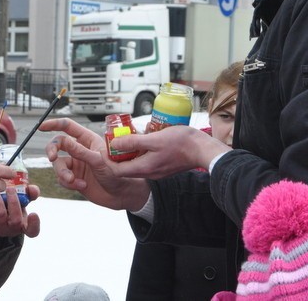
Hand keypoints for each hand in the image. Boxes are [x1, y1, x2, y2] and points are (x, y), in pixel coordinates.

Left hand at [0, 184, 40, 237]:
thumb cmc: (12, 205)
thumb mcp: (23, 199)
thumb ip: (30, 193)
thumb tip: (32, 189)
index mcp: (24, 225)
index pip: (32, 230)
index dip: (34, 224)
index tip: (33, 213)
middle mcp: (12, 229)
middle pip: (16, 221)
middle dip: (14, 203)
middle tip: (10, 189)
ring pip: (0, 217)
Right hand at [40, 117, 149, 210]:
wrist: (121, 195)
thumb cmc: (116, 174)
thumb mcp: (98, 161)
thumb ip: (80, 151)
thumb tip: (64, 141)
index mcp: (88, 140)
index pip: (68, 126)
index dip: (54, 124)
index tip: (42, 126)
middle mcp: (80, 150)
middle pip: (58, 144)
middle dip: (52, 150)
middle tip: (51, 157)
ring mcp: (77, 164)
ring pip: (58, 164)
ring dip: (63, 172)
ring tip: (72, 180)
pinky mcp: (74, 178)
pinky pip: (62, 179)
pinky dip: (69, 183)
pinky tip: (82, 186)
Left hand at [109, 125, 230, 178]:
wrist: (203, 149)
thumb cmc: (181, 143)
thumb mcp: (153, 139)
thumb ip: (133, 142)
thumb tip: (114, 143)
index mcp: (145, 167)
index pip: (118, 171)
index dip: (108, 161)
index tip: (105, 149)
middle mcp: (150, 172)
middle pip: (127, 166)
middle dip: (119, 154)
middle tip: (116, 139)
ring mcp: (158, 170)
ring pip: (138, 161)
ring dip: (132, 150)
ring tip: (131, 135)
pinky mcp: (164, 165)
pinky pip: (148, 159)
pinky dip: (143, 150)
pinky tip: (147, 137)